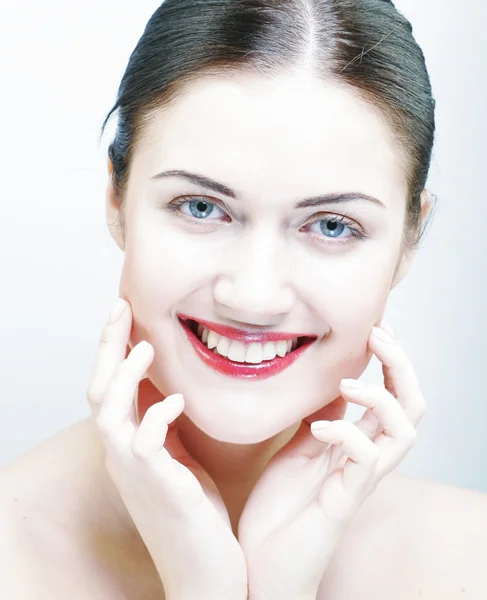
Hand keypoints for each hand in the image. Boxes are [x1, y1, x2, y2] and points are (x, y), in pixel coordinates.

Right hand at [86, 298, 247, 599]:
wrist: (204, 570)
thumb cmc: (196, 512)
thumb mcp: (179, 458)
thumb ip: (167, 426)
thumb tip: (172, 388)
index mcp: (128, 446)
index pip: (110, 387)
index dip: (115, 349)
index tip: (127, 313)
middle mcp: (122, 455)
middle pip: (98, 391)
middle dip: (108, 347)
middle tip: (120, 308)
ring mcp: (135, 472)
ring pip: (108, 413)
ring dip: (123, 376)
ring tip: (145, 345)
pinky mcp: (158, 486)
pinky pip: (145, 444)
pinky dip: (157, 416)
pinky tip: (178, 401)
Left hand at [238, 324, 425, 599]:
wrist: (259, 561)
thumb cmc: (279, 508)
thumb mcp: (297, 447)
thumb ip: (320, 418)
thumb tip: (331, 384)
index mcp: (355, 443)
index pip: (391, 394)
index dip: (390, 359)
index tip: (375, 328)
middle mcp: (366, 458)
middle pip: (413, 405)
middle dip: (401, 365)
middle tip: (378, 335)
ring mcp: (359, 480)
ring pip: (405, 431)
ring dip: (381, 397)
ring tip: (348, 384)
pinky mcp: (345, 501)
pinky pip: (365, 460)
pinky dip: (346, 434)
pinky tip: (318, 429)